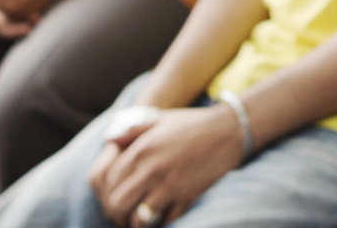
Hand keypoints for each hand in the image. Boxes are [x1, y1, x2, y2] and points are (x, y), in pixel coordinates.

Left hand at [89, 105, 245, 225]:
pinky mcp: (187, 198)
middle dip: (117, 211)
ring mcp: (170, 186)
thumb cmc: (191, 124)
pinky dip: (161, 221)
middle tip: (123, 212)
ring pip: (139, 218)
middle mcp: (152, 170)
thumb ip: (131, 129)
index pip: (109, 180)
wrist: (228, 131)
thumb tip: (108, 138)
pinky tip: (161, 215)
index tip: (116, 192)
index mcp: (141, 150)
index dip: (109, 190)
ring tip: (140, 217)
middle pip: (118, 203)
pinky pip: (165, 221)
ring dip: (136, 220)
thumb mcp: (159, 119)